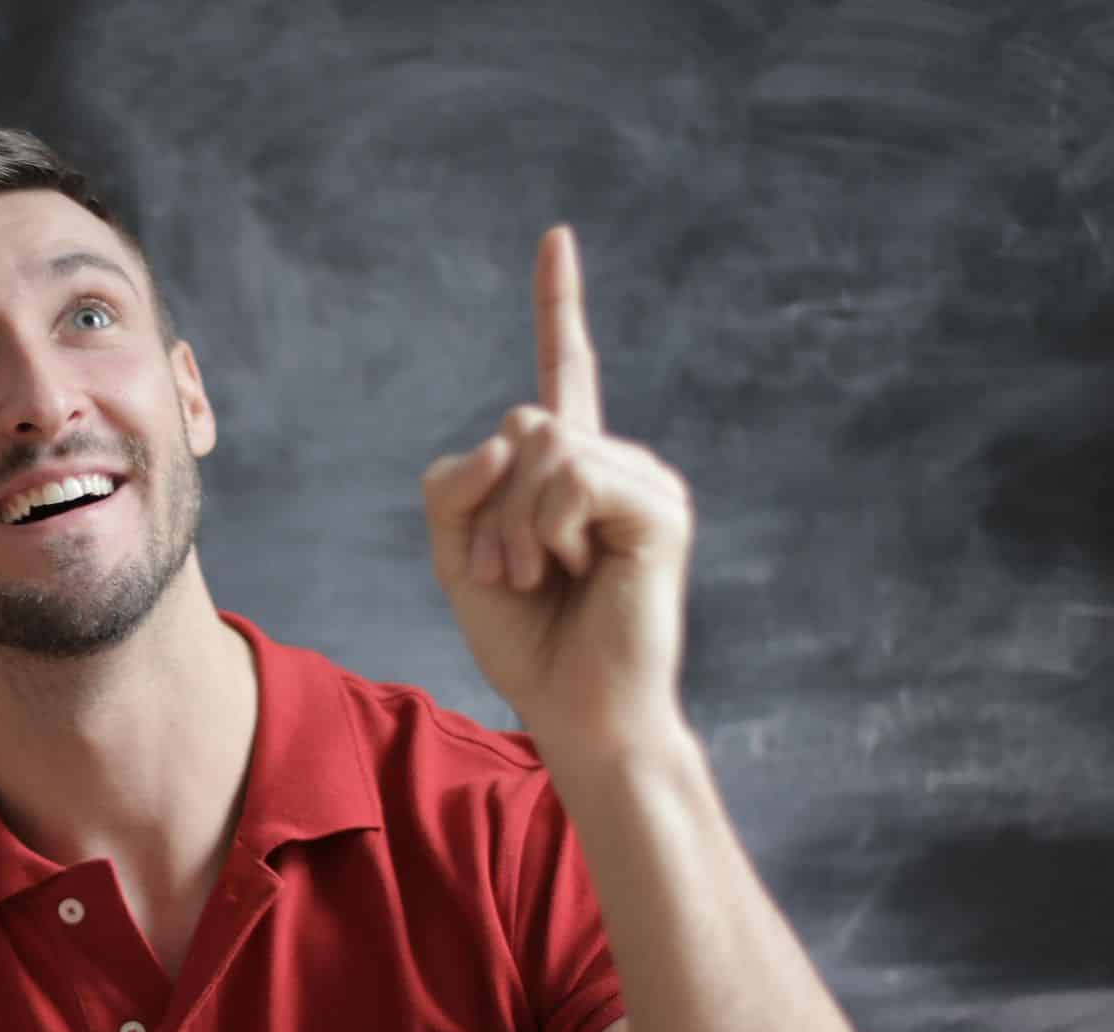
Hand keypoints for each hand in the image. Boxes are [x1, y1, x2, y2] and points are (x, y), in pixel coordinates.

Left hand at [421, 226, 693, 752]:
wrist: (577, 710)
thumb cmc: (524, 640)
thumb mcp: (457, 555)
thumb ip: (455, 484)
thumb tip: (511, 433)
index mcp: (568, 470)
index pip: (561, 372)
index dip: (557, 306)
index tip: (555, 237)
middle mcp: (611, 462)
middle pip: (520, 422)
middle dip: (489, 507)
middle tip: (513, 574)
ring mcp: (642, 480)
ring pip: (541, 446)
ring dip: (514, 526)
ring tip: (542, 578)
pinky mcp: (660, 507)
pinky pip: (571, 476)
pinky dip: (549, 529)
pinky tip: (578, 570)